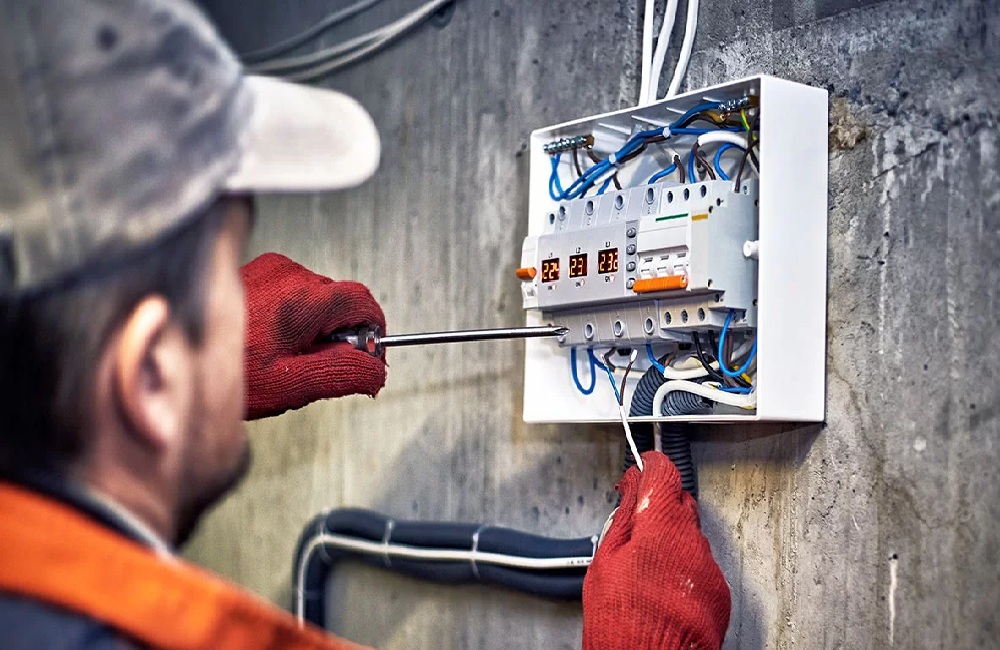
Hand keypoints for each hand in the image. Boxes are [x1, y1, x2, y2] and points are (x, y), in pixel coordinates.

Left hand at [242, 253, 386, 419]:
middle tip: (314, 365)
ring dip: (314, 325)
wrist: (174, 357)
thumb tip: (377, 369)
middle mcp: (287, 275)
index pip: (364, 302)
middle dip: (340, 333)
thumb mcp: (292, 386)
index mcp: (300, 300)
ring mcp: (271, 269)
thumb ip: (345, 373)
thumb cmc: (227, 372)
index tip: (368, 355)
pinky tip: (270, 338)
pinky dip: (293, 316)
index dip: (372, 332)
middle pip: (342, 300)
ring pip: (318, 297)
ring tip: (284, 354)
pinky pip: (294, 292)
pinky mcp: (258, 271)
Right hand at [582, 451, 729, 649]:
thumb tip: (633, 486)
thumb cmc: (622, 619)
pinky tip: (663, 587)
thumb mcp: (606, 560)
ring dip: (672, 541)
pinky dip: (684, 568)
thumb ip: (623, 516)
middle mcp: (692, 542)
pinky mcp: (719, 591)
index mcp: (661, 527)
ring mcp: (709, 568)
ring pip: (691, 536)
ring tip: (645, 568)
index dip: (651, 466)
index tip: (643, 467)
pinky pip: (702, 565)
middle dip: (660, 506)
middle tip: (635, 522)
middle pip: (680, 504)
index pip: (664, 474)